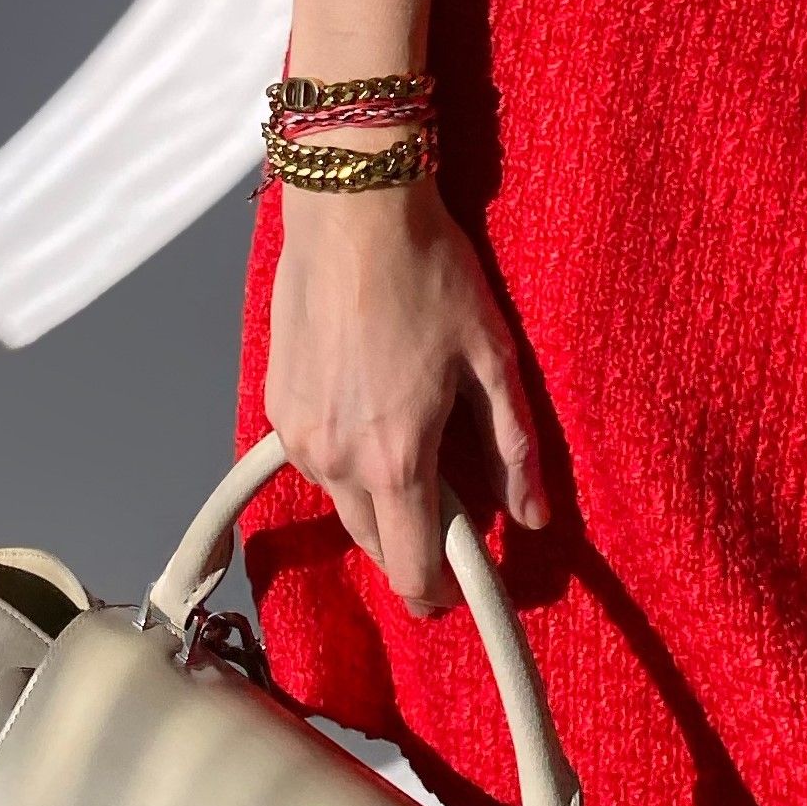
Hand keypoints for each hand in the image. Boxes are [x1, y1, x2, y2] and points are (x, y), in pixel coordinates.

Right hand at [265, 177, 550, 617]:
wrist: (352, 211)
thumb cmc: (430, 274)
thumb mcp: (491, 357)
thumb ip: (512, 446)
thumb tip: (532, 516)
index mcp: (395, 459)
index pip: (410, 566)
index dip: (436, 593)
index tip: (454, 595)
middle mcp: (336, 460)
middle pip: (370, 543)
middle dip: (406, 545)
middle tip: (444, 517)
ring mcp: (297, 434)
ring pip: (338, 499)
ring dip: (373, 496)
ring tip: (410, 447)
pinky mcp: (274, 404)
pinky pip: (312, 457)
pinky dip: (341, 455)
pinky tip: (368, 410)